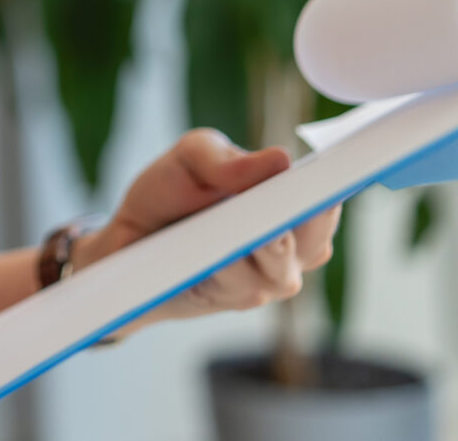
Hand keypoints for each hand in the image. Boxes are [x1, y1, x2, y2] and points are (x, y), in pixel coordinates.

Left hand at [71, 128, 340, 333]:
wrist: (125, 237)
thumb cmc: (171, 193)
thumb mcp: (192, 158)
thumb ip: (229, 158)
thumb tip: (281, 159)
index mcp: (289, 209)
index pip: (327, 203)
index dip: (331, 192)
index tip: (329, 181)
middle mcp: (287, 250)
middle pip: (315, 241)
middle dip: (302, 223)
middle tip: (284, 204)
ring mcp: (261, 281)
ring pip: (280, 269)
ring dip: (263, 248)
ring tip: (251, 230)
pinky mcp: (230, 300)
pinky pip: (239, 285)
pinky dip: (229, 268)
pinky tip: (218, 256)